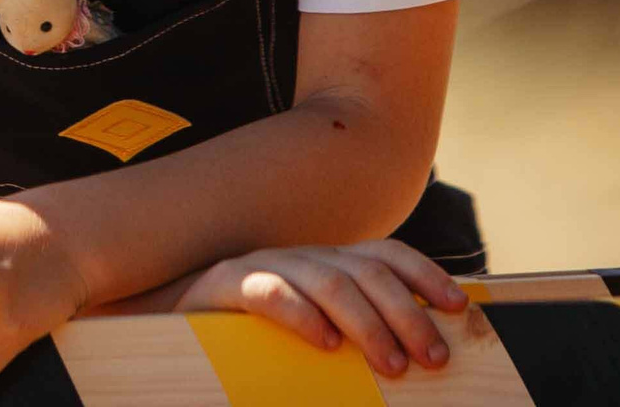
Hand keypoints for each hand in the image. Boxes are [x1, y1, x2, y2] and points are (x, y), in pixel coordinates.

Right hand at [174, 240, 466, 378]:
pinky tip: (324, 344)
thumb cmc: (242, 338)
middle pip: (365, 270)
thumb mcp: (307, 331)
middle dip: (407, 312)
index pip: (385, 254)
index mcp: (323, 263)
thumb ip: (346, 333)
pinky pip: (266, 292)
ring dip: (368, 323)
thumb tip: (409, 358)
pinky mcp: (222, 286)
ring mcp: (261, 265)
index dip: (425, 275)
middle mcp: (299, 256)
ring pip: (326, 280)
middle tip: (433, 358)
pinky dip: (300, 315)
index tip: (459, 307)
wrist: (161, 317)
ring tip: (392, 365)